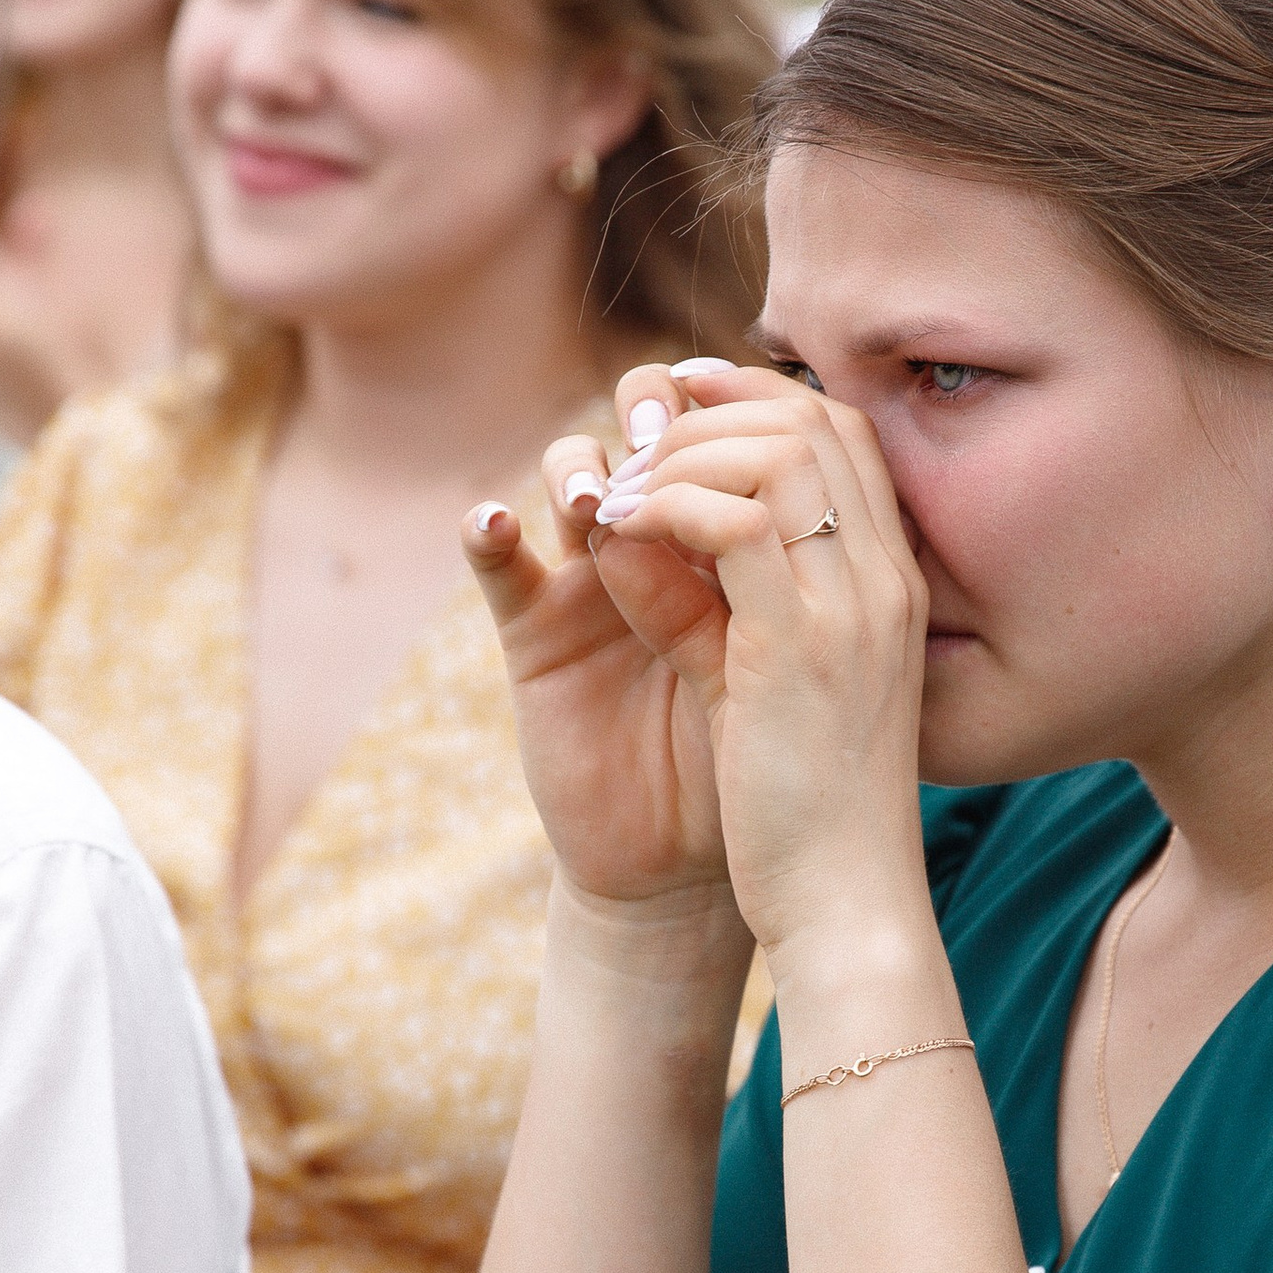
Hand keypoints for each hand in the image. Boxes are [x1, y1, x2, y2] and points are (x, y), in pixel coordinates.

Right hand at [461, 370, 742, 930]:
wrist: (694, 868)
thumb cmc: (763, 761)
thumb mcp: (785, 659)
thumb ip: (774, 575)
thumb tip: (766, 480)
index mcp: (739, 534)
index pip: (731, 426)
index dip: (737, 404)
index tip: (754, 415)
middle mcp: (664, 537)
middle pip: (645, 422)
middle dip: (657, 414)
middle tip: (667, 437)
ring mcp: (592, 575)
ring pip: (571, 471)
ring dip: (583, 467)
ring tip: (600, 501)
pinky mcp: (534, 629)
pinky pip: (499, 565)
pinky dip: (487, 533)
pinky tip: (494, 523)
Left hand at [569, 357, 932, 970]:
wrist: (846, 903)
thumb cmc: (812, 807)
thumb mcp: (775, 685)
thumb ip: (727, 604)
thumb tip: (646, 532)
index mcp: (894, 585)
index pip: (844, 433)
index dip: (761, 396)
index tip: (686, 391)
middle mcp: (884, 582)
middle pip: (809, 424)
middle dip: (708, 412)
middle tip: (632, 443)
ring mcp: (852, 608)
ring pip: (773, 457)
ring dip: (678, 456)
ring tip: (617, 496)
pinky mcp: (799, 646)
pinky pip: (730, 525)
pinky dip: (665, 509)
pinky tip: (619, 534)